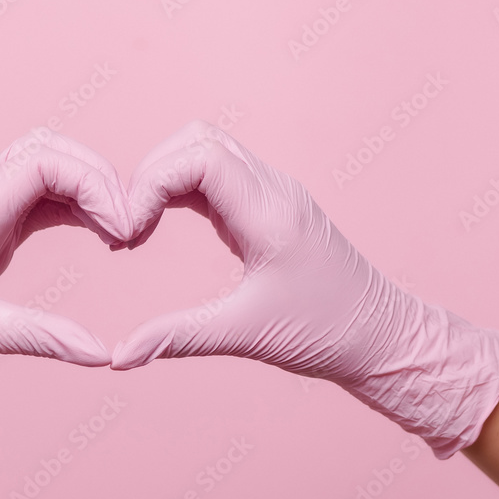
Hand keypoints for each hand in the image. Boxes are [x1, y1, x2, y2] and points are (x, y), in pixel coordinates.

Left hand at [0, 131, 131, 471]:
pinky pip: (36, 205)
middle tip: (128, 224)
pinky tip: (94, 236)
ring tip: (118, 232)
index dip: (94, 183)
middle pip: (49, 151)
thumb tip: (101, 354)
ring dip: (86, 191)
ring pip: (44, 174)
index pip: (45, 161)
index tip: (123, 229)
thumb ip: (40, 337)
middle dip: (98, 177)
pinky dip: (72, 210)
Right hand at [112, 121, 498, 457]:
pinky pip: (217, 177)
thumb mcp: (245, 335)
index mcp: (270, 211)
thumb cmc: (325, 332)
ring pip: (206, 151)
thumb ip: (176, 338)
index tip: (130, 230)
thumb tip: (118, 358)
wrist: (380, 337)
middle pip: (197, 139)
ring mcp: (273, 195)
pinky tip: (162, 226)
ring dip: (165, 178)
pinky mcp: (268, 209)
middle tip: (128, 226)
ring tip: (139, 226)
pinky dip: (181, 190)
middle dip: (151, 173)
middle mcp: (273, 190)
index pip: (198, 156)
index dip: (151, 181)